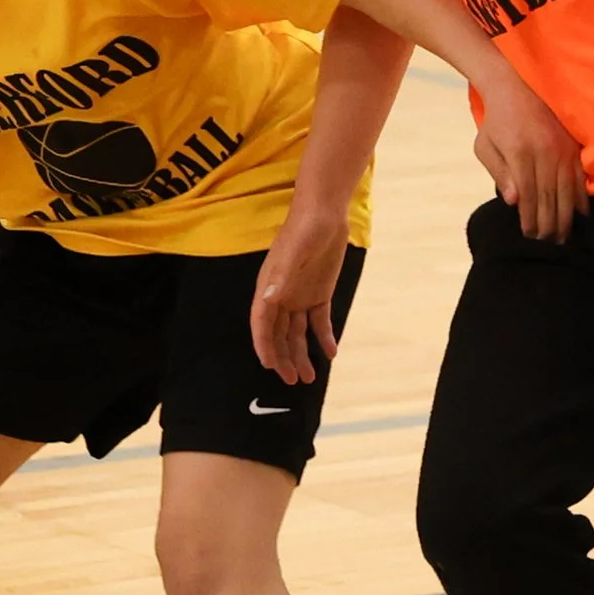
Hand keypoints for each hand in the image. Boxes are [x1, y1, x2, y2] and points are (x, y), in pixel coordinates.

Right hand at [251, 206, 349, 385]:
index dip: (264, 346)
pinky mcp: (319, 294)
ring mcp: (299, 296)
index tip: (269, 366)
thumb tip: (268, 299)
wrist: (325, 213)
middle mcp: (280, 296)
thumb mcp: (293, 254)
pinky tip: (331, 352)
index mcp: (268, 288)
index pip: (262, 324)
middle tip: (292, 381)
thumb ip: (281, 278)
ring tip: (310, 377)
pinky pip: (319, 321)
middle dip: (283, 358)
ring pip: (297, 333)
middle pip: (278, 334)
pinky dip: (324, 337)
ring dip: (301, 354)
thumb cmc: (303, 229)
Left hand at [472, 75, 583, 241]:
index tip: (529, 234)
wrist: (516, 86)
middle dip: (549, 223)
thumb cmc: (496, 121)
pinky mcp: (573, 147)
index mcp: (520, 154)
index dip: (530, 218)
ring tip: (563, 235)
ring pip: (567, 190)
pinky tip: (581, 214)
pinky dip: (581, 198)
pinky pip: (580, 178)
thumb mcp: (485, 146)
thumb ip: (499, 173)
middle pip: (550, 197)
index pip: (528, 195)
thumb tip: (514, 201)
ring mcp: (562, 150)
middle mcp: (544, 153)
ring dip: (566, 217)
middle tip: (548, 241)